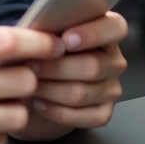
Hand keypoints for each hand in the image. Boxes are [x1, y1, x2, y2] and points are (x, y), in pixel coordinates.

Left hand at [9, 12, 128, 141]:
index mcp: (106, 31)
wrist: (40, 79)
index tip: (66, 39)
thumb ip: (50, 27)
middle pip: (93, 66)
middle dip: (56, 67)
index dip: (93, 34)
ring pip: (82, 93)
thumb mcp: (46, 30)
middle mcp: (114, 60)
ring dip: (50, 89)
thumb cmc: (44, 48)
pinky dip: (55, 110)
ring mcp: (111, 88)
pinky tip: (38, 101)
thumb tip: (38, 31)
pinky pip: (81, 116)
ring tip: (29, 82)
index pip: (115, 28)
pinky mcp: (103, 112)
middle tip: (30, 64)